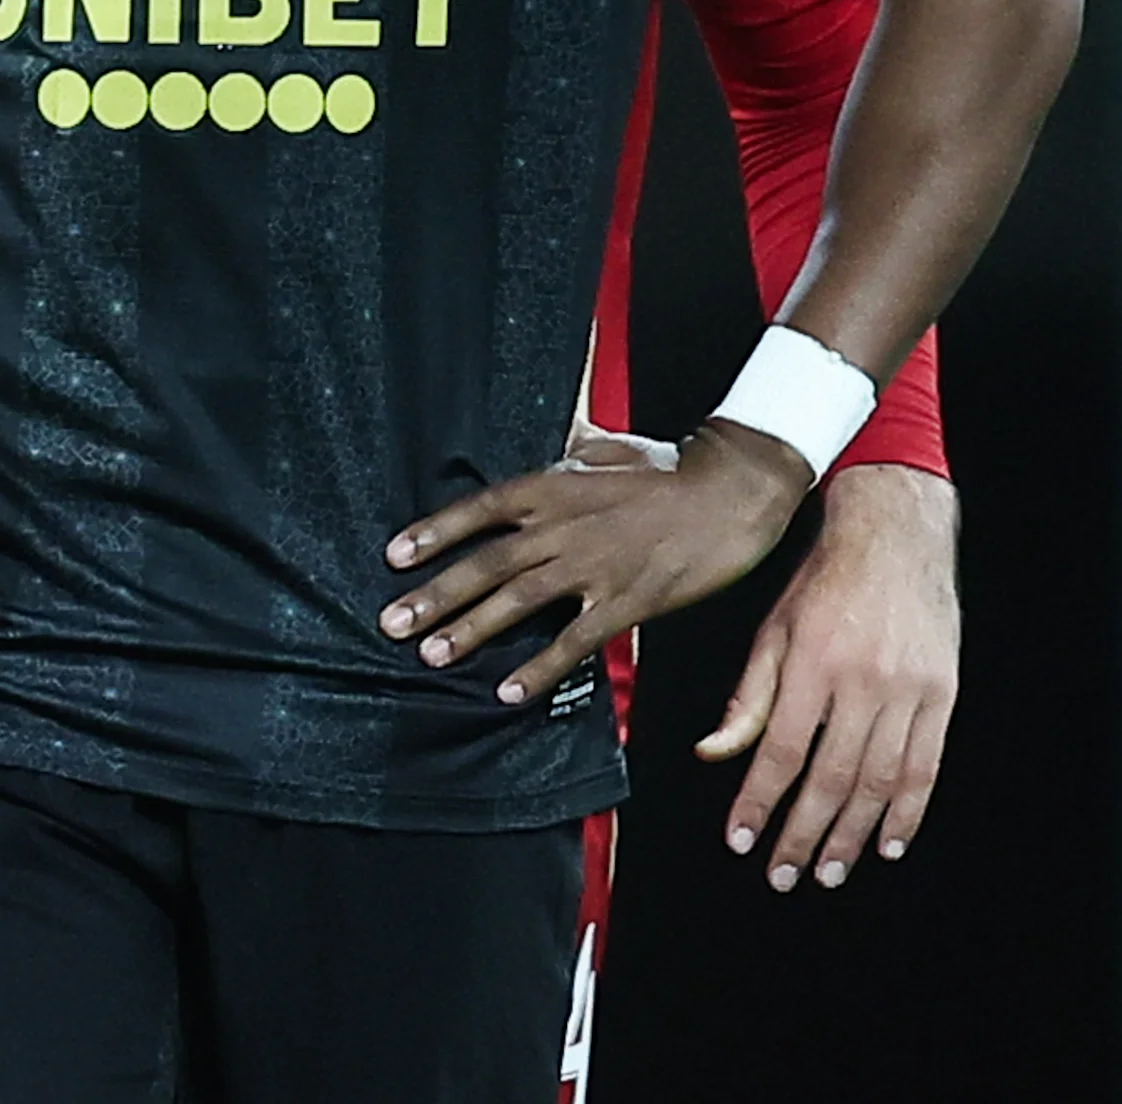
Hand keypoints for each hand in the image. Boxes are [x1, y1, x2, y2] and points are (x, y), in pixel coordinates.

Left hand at [382, 423, 815, 707]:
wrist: (729, 492)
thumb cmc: (667, 469)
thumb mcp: (606, 448)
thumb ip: (569, 447)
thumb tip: (553, 430)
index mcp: (555, 486)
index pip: (482, 509)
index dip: (435, 532)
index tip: (394, 556)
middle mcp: (563, 525)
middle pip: (488, 562)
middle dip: (436, 593)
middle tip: (392, 621)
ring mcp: (594, 565)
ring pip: (519, 600)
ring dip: (472, 629)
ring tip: (433, 654)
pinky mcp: (626, 600)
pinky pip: (573, 640)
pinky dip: (539, 667)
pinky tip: (509, 691)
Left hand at [695, 463, 960, 887]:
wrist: (896, 536)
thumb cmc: (826, 580)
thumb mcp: (774, 628)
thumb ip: (748, 697)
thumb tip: (714, 753)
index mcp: (812, 662)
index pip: (779, 751)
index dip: (759, 802)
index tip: (741, 840)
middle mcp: (863, 680)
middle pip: (830, 778)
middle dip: (803, 835)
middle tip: (784, 874)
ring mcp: (909, 690)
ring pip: (879, 781)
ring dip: (852, 835)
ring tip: (830, 871)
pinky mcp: (942, 694)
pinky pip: (925, 767)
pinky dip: (908, 812)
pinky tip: (889, 843)